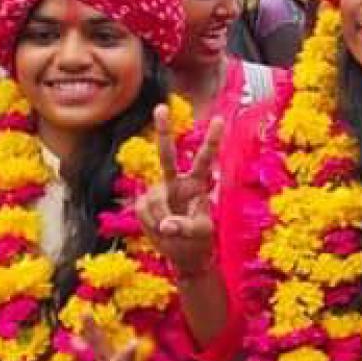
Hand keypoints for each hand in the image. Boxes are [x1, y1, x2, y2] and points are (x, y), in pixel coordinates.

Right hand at [137, 109, 225, 278]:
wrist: (181, 254)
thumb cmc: (198, 241)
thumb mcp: (200, 234)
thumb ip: (185, 228)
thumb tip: (166, 225)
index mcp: (197, 184)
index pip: (204, 159)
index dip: (211, 140)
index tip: (219, 119)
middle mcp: (176, 182)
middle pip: (168, 155)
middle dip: (164, 131)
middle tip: (161, 107)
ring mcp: (158, 190)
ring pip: (155, 201)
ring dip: (161, 220)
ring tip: (171, 231)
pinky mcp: (142, 202)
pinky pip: (144, 211)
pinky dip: (151, 224)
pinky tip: (158, 228)